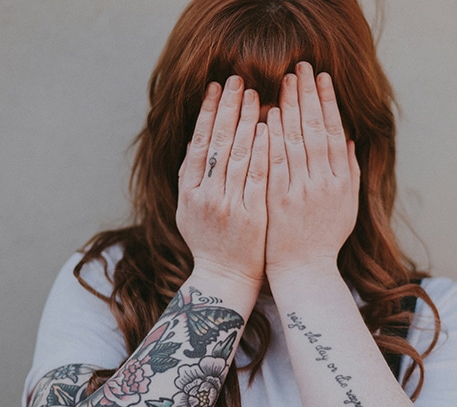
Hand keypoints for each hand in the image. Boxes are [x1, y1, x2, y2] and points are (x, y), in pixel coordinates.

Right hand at [177, 75, 268, 290]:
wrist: (226, 278)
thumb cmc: (209, 242)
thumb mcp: (189, 210)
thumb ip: (191, 177)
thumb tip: (197, 140)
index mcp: (189, 191)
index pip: (199, 142)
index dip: (207, 113)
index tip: (216, 87)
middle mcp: (205, 196)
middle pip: (217, 143)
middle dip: (228, 108)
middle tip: (237, 80)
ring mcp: (228, 206)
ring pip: (238, 155)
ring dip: (246, 121)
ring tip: (255, 94)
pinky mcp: (250, 216)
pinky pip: (257, 177)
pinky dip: (262, 151)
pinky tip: (267, 128)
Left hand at [264, 62, 359, 276]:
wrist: (304, 270)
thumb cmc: (324, 238)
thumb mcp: (346, 205)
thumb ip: (349, 171)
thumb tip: (349, 138)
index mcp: (342, 181)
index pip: (335, 132)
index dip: (329, 103)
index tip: (323, 78)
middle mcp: (324, 183)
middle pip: (317, 130)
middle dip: (309, 96)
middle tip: (302, 67)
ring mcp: (301, 191)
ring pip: (297, 141)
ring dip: (291, 108)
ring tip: (286, 80)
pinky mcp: (279, 200)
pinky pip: (276, 162)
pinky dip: (275, 137)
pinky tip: (271, 114)